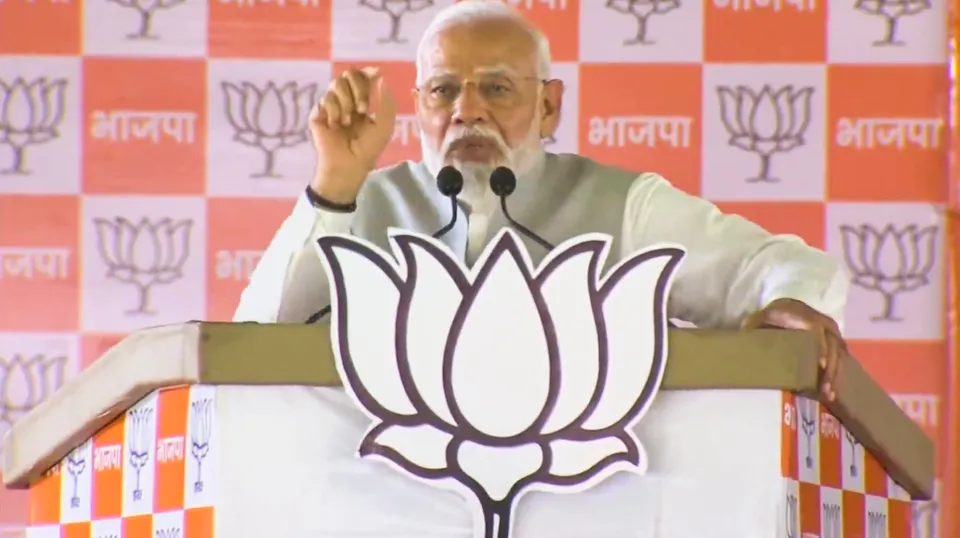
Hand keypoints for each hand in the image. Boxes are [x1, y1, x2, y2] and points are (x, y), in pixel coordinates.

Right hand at [309, 67, 397, 203]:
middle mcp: (346, 101)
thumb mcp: (385, 126)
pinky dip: (334, 110)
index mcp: (362, 102)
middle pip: (349, 75)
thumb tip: (381, 78)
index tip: (375, 72)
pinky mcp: (318, 113)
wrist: (348, 165)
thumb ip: (387, 103)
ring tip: (348, 121)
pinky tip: (336, 125)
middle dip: (359, 88)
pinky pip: (326, 98)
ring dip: (346, 100)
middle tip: (362, 108)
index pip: (362, 78)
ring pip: (336, 83)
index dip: (367, 72)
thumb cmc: (368, 149)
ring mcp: (331, 106)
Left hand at [741, 298, 845, 400]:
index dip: (821, 348)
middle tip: (825, 390)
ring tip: (828, 395)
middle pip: (833, 347)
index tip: (820, 365)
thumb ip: (753, 327)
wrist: (786, 309)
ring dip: (835, 375)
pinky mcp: (835, 343)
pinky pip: (840, 360)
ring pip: (839, 355)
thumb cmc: (771, 316)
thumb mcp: (760, 319)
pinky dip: (836, 375)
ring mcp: (832, 334)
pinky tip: (830, 393)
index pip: (817, 331)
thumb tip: (744, 341)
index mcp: (805, 315)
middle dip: (830, 369)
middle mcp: (824, 323)